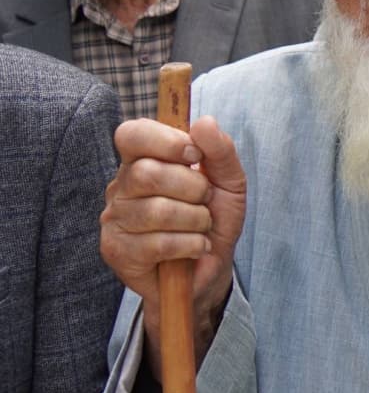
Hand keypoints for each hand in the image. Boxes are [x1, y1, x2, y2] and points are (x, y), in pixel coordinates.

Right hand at [100, 116, 246, 369]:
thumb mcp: (229, 182)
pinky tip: (195, 248)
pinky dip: (190, 244)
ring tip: (201, 227)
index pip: (131, 134)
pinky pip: (157, 243)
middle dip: (192, 188)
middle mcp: (121, 187)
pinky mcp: (116, 252)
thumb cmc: (213, 219)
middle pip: (147, 173)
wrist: (208, 270)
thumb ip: (220, 151)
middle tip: (204, 201)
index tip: (194, 156)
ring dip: (196, 221)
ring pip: (156, 211)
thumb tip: (204, 122)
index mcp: (143, 161)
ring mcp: (114, 220)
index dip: (164, 141)